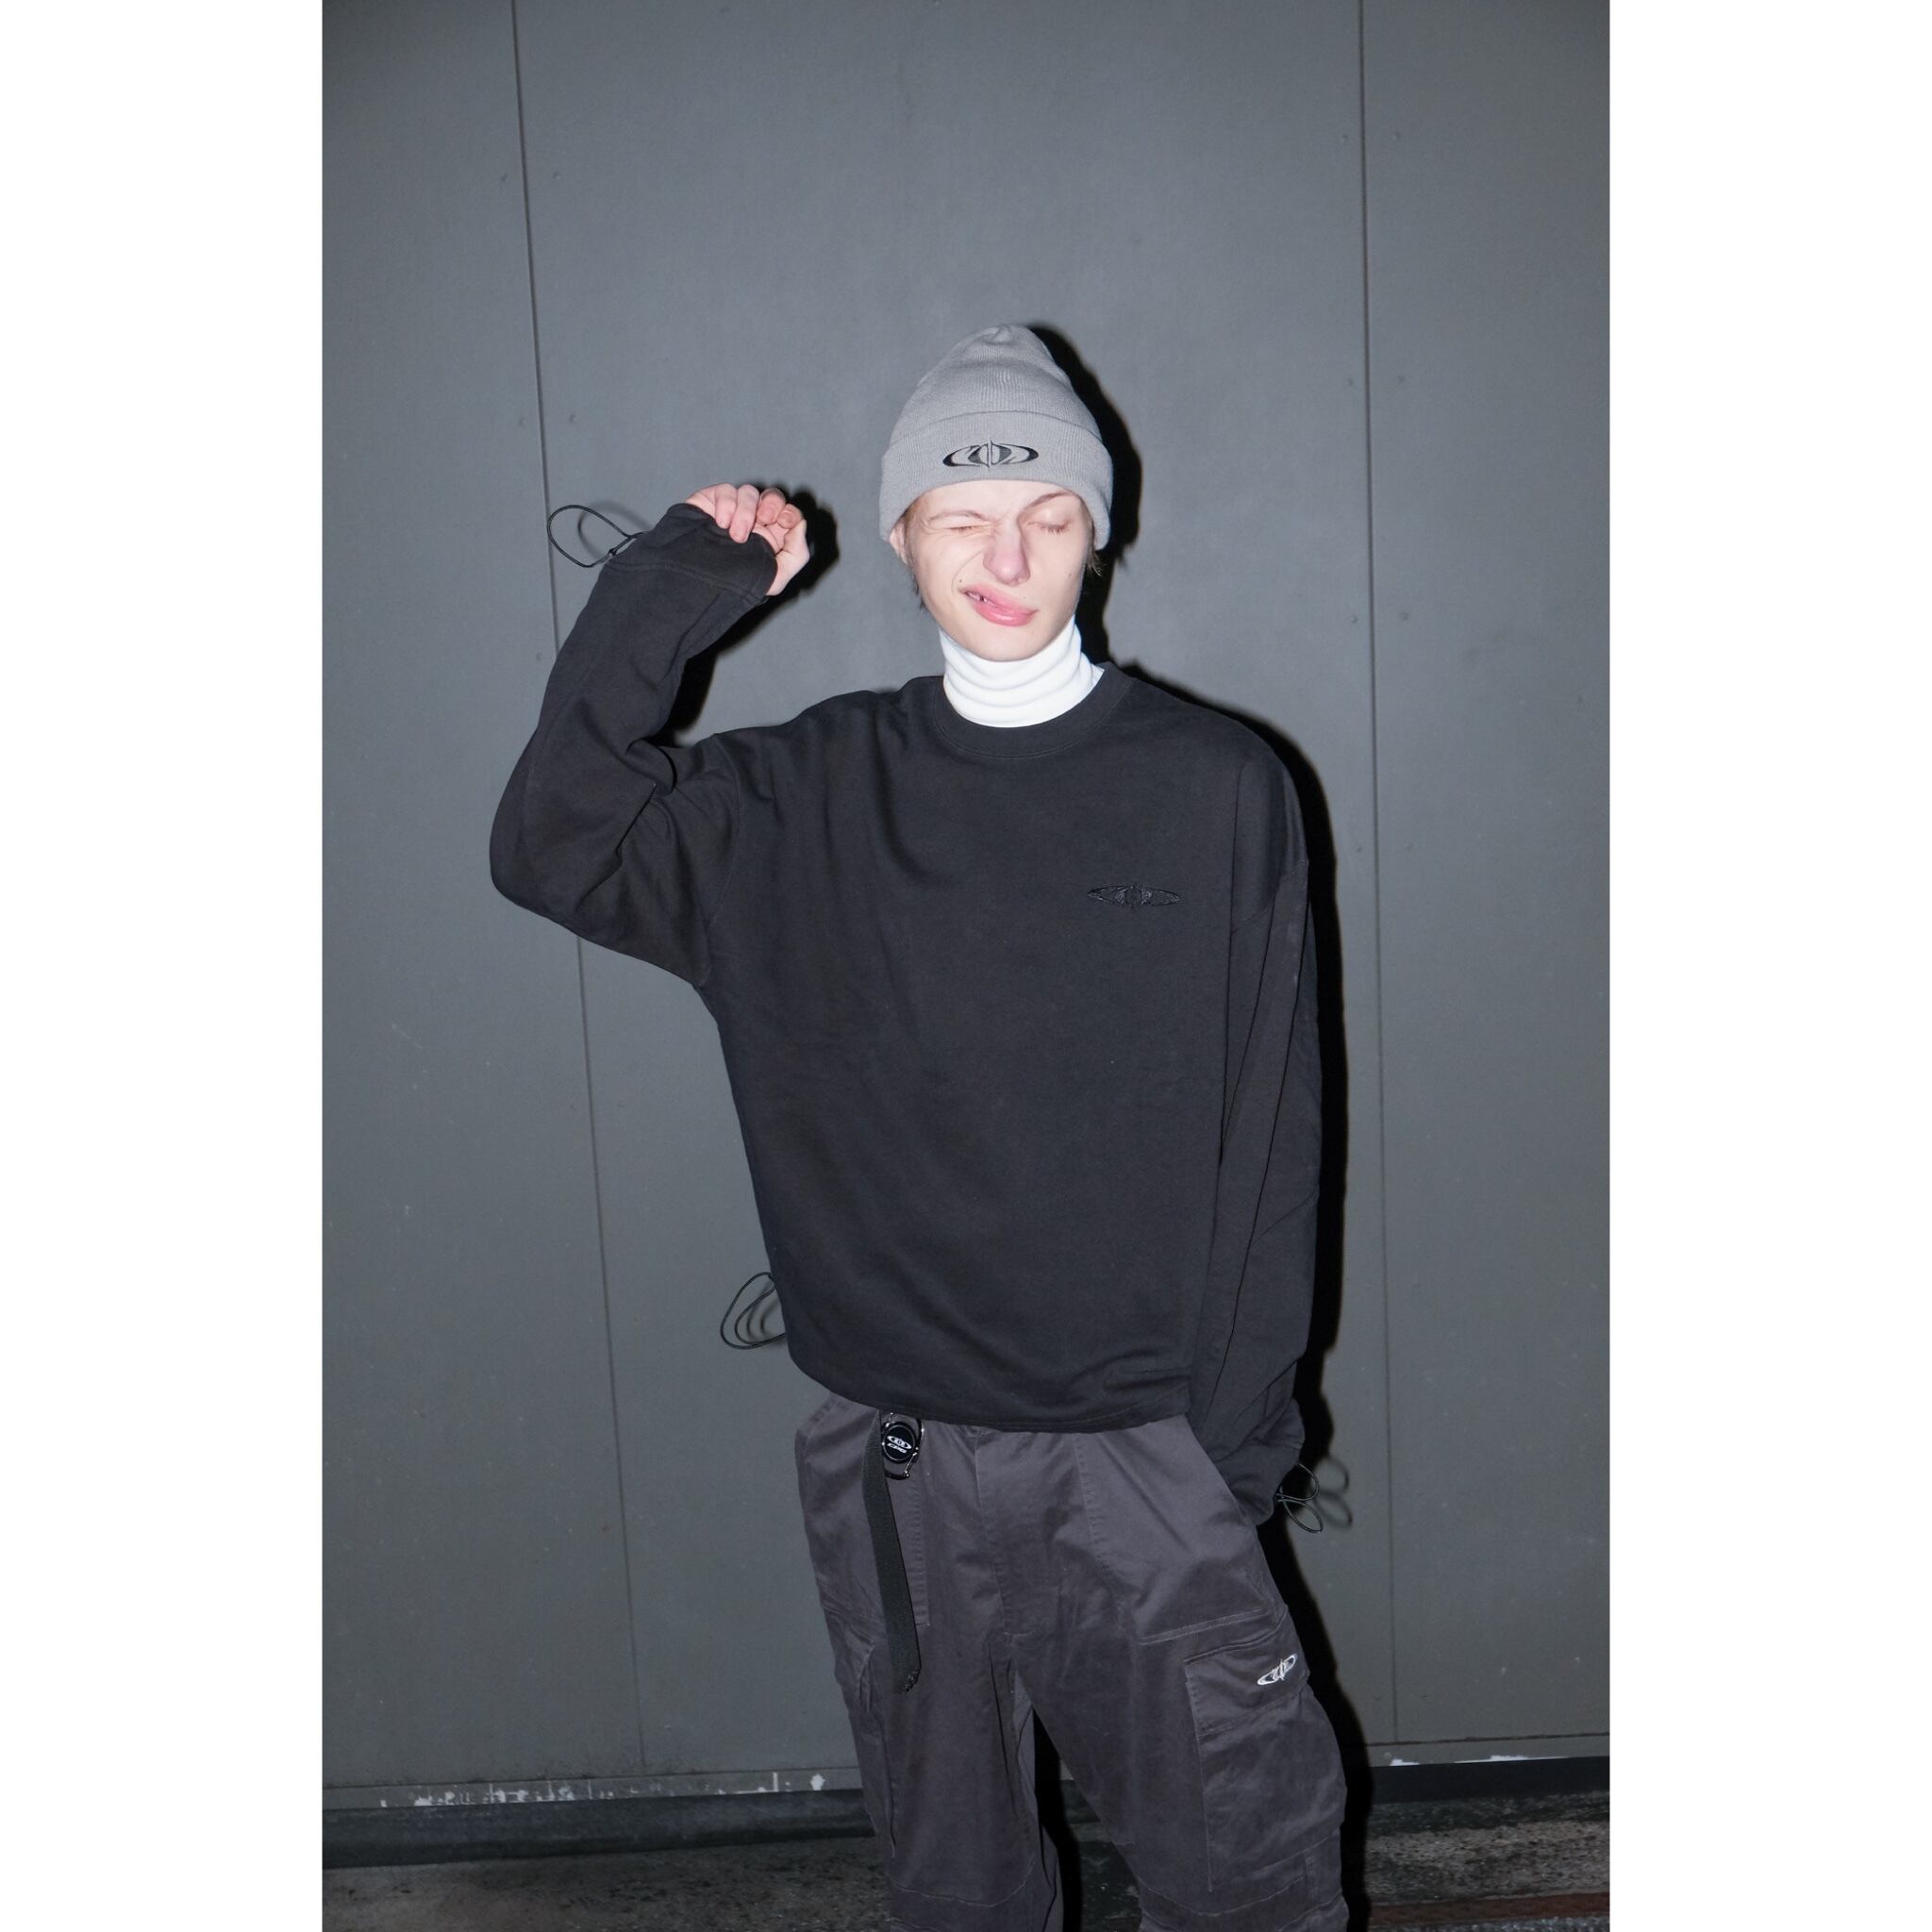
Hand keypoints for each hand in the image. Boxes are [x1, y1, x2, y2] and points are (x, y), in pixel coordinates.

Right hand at [684, 483, 809, 596]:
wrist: (697, 582)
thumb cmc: (735, 584)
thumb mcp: (776, 578)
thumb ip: (797, 554)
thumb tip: (800, 525)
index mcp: (770, 537)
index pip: (788, 513)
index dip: (790, 512)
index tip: (783, 522)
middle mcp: (753, 522)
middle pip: (772, 497)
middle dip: (772, 503)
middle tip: (764, 519)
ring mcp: (732, 511)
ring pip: (749, 492)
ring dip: (745, 512)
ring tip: (736, 536)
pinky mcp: (712, 502)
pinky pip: (726, 491)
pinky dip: (727, 505)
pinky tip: (721, 524)